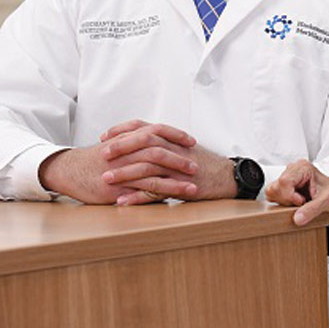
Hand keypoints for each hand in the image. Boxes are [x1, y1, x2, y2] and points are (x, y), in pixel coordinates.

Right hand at [38, 137, 197, 204]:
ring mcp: (123, 169)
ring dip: (175, 181)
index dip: (176, 134)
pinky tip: (171, 200)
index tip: (192, 140)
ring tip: (192, 188)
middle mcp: (127, 151)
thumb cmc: (96, 158)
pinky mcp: (117, 187)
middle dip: (180, 158)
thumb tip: (158, 141)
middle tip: (196, 166)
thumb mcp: (117, 143)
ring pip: (154, 172)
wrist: (70, 169)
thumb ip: (136, 140)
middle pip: (159, 151)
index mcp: (129, 138)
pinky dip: (158, 195)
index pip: (158, 130)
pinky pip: (141, 191)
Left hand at [99, 120, 237, 204]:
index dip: (123, 129)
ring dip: (125, 172)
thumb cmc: (203, 163)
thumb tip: (140, 141)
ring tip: (106, 178)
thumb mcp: (181, 148)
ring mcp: (177, 168)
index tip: (106, 136)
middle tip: (102, 153)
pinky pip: (155, 191)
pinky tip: (122, 201)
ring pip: (147, 166)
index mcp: (172, 138)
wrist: (225, 176)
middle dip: (121, 147)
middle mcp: (173, 149)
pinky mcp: (180, 186)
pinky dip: (137, 196)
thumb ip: (162, 143)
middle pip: (144, 142)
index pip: (144, 126)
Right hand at [265, 159, 328, 225]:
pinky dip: (283, 203)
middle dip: (287, 200)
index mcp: (303, 167)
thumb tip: (297, 219)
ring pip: (272, 191)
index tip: (302, 202)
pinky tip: (296, 204)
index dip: (290, 196)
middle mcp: (294, 170)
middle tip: (302, 203)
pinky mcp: (286, 187)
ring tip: (300, 204)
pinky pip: (274, 196)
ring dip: (284, 202)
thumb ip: (312, 209)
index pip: (284, 181)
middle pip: (276, 187)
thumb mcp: (327, 202)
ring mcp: (289, 178)